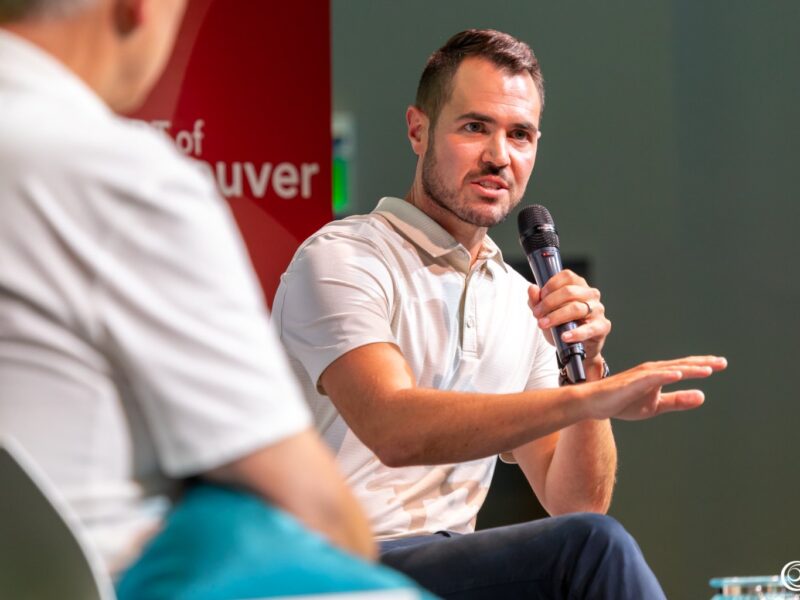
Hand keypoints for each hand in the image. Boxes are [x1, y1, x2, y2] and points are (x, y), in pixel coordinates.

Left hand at [528, 270, 610, 368]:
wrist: (577, 347)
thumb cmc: (563, 324)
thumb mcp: (546, 312)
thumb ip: (537, 300)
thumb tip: (532, 288)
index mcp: (579, 286)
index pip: (567, 276)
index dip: (551, 285)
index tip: (540, 296)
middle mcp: (590, 294)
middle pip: (569, 291)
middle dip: (548, 303)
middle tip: (537, 314)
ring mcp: (598, 310)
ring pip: (576, 308)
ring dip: (556, 316)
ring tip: (544, 324)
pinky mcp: (602, 326)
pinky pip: (589, 329)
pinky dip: (575, 333)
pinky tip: (564, 336)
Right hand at [580, 356, 727, 420]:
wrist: (595, 403)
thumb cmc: (623, 402)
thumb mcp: (656, 405)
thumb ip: (678, 401)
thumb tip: (703, 396)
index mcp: (658, 375)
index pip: (684, 368)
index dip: (703, 366)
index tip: (721, 364)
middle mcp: (652, 370)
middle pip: (681, 365)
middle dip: (702, 363)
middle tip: (722, 363)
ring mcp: (642, 375)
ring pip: (669, 369)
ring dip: (688, 369)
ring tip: (707, 369)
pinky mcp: (632, 382)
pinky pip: (651, 378)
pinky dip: (665, 375)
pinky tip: (677, 375)